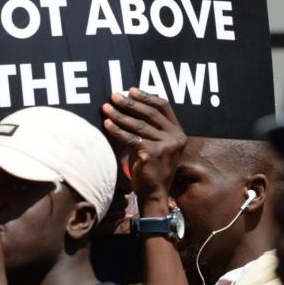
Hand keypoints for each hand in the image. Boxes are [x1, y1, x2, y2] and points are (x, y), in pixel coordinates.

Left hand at [102, 88, 186, 216]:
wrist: (154, 194)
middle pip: (150, 113)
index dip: (147, 96)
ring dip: (119, 115)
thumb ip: (148, 127)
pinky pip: (131, 138)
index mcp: (178, 133)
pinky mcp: (153, 154)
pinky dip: (117, 130)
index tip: (131, 90)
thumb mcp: (155, 145)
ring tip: (105, 108)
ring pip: (138, 125)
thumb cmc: (151, 169)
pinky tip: (107, 124)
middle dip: (130, 103)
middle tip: (114, 96)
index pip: (164, 106)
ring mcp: (165, 146)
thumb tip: (128, 104)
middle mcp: (175, 137)